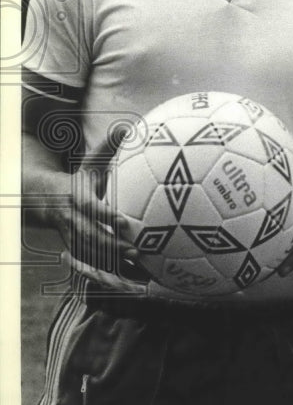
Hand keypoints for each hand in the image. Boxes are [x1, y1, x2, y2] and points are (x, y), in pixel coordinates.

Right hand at [50, 142, 148, 283]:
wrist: (44, 199)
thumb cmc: (78, 179)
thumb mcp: (89, 162)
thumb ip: (108, 147)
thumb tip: (125, 127)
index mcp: (76, 197)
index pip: (90, 208)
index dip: (106, 215)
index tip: (125, 220)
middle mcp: (71, 219)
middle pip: (89, 235)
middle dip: (110, 243)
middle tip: (134, 248)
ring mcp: (70, 236)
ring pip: (87, 253)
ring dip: (109, 260)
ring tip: (133, 263)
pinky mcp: (73, 248)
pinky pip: (86, 263)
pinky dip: (102, 270)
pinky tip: (124, 277)